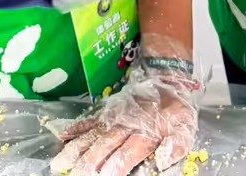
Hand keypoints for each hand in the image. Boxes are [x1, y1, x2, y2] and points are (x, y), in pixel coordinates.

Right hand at [50, 61, 199, 175]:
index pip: (128, 153)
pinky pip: (90, 119)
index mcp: (146, 134)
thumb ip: (176, 145)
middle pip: (105, 146)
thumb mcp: (185, 128)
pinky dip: (76, 128)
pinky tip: (63, 137)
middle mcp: (126, 126)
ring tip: (61, 162)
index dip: (115, 166)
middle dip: (89, 163)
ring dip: (77, 149)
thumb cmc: (176, 110)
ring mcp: (115, 117)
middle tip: (75, 174)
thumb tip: (163, 159)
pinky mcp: (109, 110)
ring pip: (93, 134)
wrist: (168, 79)